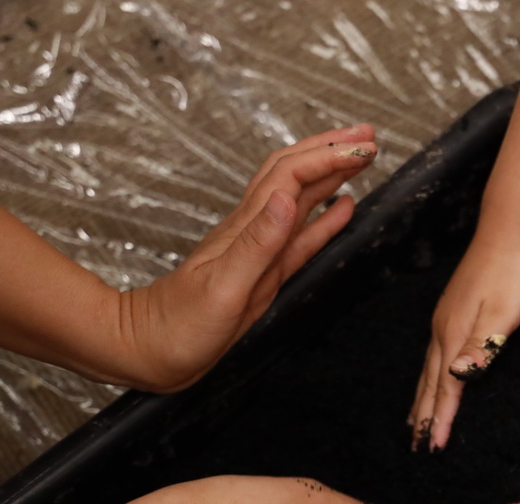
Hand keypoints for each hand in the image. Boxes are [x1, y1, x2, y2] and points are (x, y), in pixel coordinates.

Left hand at [118, 125, 378, 391]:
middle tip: (368, 137)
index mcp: (247, 229)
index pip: (292, 177)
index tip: (362, 148)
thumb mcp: (222, 286)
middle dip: (331, 150)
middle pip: (296, 174)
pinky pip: (302, 236)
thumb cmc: (180, 325)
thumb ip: (257, 243)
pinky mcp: (266, 270)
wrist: (151, 350)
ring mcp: (261, 249)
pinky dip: (326, 218)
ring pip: (301, 197)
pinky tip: (343, 208)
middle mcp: (256, 230)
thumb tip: (288, 200)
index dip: (328, 157)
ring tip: (361, 158)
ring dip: (331, 174)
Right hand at [409, 235, 519, 450]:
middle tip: (415, 448)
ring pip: (427, 372)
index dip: (440, 420)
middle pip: (429, 384)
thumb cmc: (511, 273)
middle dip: (423, 418)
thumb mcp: (502, 312)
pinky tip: (432, 379)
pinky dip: (428, 379)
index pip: (446, 389)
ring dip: (421, 400)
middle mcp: (442, 332)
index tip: (433, 449)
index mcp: (454, 336)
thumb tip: (457, 376)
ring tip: (414, 424)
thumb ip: (480, 345)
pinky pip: (433, 357)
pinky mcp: (450, 314)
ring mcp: (443, 322)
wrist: (505, 233)